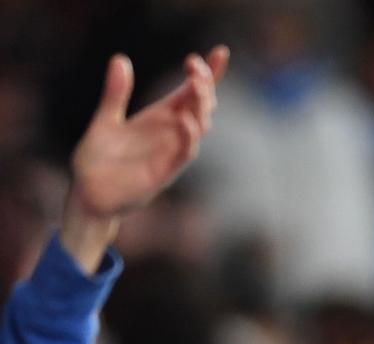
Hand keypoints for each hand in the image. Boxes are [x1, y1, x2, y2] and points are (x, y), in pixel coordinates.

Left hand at [62, 47, 229, 271]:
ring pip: (198, 127)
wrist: (89, 195)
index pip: (191, 93)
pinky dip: (188, 137)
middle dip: (204, 85)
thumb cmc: (97, 161)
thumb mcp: (105, 120)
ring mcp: (170, 153)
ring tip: (196, 85)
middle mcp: (170, 134)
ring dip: (200, 107)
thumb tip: (120, 58)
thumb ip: (115, 93)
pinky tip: (185, 120)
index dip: (209, 74)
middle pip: (201, 106)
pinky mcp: (164, 172)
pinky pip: (184, 153)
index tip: (218, 52)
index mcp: (159, 119)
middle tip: (195, 65)